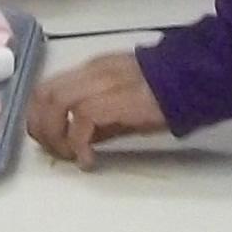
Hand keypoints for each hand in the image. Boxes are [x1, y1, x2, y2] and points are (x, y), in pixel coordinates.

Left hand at [26, 51, 167, 168]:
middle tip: (56, 152)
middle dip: (40, 127)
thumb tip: (78, 141)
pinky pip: (81, 120)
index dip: (39, 117)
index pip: (47, 88)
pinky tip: (89, 160)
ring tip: (71, 156)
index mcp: (91, 71)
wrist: (192, 80)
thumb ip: (98, 119)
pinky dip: (77, 143)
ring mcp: (100, 83)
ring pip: (55, 103)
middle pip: (43, 94)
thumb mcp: (122, 105)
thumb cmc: (163, 95)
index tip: (49, 141)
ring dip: (55, 136)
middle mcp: (90, 73)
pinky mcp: (113, 99)